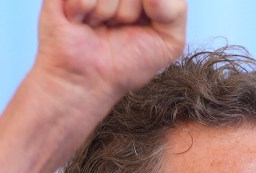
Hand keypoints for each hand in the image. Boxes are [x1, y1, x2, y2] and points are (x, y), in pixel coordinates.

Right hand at [35, 0, 186, 108]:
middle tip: (117, 27)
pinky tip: (80, 19)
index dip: (154, 7)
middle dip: (130, 12)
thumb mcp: (169, 41)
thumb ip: (175, 9)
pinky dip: (86, 10)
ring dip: (107, 13)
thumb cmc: (128, 62)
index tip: (142, 24)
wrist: (88, 81)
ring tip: (98, 24)